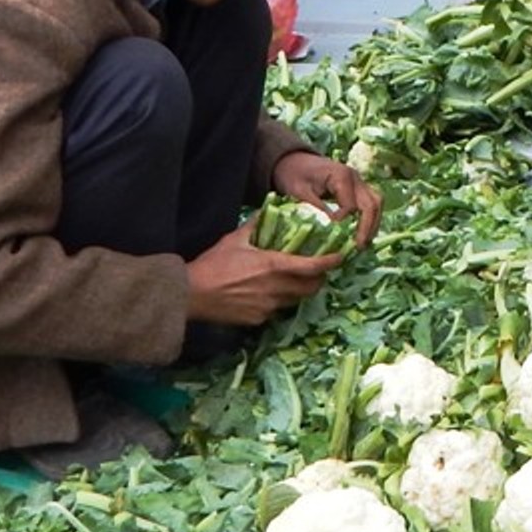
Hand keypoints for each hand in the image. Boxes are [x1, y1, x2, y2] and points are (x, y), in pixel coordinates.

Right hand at [184, 222, 341, 325]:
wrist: (191, 295)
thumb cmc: (212, 264)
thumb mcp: (234, 239)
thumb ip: (256, 225)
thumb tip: (268, 211)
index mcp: (273, 266)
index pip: (313, 266)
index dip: (330, 262)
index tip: (340, 256)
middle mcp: (276, 289)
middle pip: (311, 288)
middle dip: (319, 279)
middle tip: (318, 270)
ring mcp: (269, 307)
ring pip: (296, 300)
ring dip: (300, 290)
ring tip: (293, 280)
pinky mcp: (260, 320)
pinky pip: (278, 310)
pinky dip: (279, 301)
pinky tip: (267, 293)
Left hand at [272, 151, 383, 247]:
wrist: (294, 161)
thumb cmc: (294, 175)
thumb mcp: (300, 192)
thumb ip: (317, 208)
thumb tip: (332, 227)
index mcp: (341, 176)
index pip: (350, 205)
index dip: (343, 221)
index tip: (333, 233)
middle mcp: (355, 177)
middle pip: (371, 204)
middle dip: (368, 227)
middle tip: (360, 246)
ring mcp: (359, 182)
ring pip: (376, 203)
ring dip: (374, 223)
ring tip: (365, 242)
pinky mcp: (358, 188)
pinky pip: (371, 203)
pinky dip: (370, 218)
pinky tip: (363, 233)